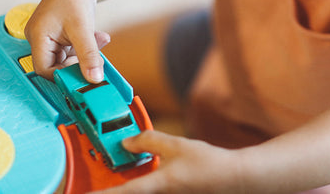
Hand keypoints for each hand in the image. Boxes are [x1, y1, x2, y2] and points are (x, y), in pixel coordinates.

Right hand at [25, 0, 110, 81]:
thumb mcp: (83, 29)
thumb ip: (89, 56)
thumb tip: (94, 79)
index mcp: (36, 36)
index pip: (44, 69)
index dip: (64, 74)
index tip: (84, 72)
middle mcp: (38, 38)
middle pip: (55, 65)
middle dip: (78, 62)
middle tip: (96, 57)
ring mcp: (48, 37)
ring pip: (66, 58)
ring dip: (85, 53)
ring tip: (99, 39)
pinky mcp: (58, 36)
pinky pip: (70, 50)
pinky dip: (85, 47)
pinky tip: (98, 36)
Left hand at [92, 131, 245, 193]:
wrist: (234, 180)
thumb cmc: (209, 165)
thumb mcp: (177, 146)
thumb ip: (150, 141)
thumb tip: (128, 142)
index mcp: (155, 186)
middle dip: (110, 190)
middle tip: (94, 186)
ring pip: (137, 192)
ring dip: (125, 186)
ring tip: (112, 181)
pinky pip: (148, 192)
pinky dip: (139, 185)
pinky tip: (140, 178)